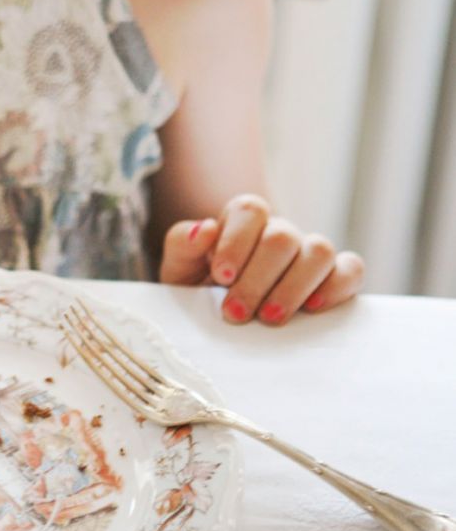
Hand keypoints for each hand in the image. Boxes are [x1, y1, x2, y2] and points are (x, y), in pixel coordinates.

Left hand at [159, 193, 364, 325]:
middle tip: (236, 313)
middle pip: (282, 237)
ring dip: (294, 287)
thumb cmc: (198, 288)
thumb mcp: (179, 269)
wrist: (221, 319)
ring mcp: (309, 253)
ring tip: (270, 318)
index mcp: (243, 220)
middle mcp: (280, 232)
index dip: (237, 241)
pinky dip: (337, 286)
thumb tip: (206, 228)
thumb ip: (183, 244)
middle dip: (258, 278)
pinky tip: (313, 308)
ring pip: (319, 250)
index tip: (220, 276)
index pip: (250, 210)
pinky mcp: (335, 277)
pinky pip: (351, 270)